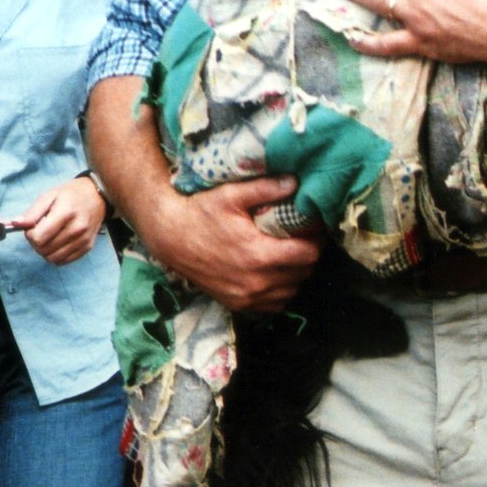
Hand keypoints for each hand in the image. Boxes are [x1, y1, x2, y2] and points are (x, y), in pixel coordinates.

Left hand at [13, 174, 106, 266]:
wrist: (98, 196)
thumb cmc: (71, 194)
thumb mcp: (49, 196)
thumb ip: (32, 212)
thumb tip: (15, 224)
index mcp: (65, 213)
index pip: (38, 238)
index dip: (30, 234)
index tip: (34, 226)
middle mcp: (77, 229)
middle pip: (44, 250)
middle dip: (36, 243)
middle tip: (41, 231)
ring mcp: (83, 239)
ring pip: (53, 259)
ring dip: (45, 251)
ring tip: (49, 237)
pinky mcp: (87, 247)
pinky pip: (64, 261)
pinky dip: (56, 255)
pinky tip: (58, 243)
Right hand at [138, 173, 322, 313]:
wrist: (169, 238)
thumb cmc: (200, 213)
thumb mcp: (232, 195)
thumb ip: (266, 188)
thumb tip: (296, 182)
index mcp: (258, 255)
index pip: (308, 254)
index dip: (316, 239)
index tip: (315, 227)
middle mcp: (255, 282)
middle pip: (303, 273)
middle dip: (309, 254)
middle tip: (305, 237)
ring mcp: (246, 297)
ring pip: (291, 291)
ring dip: (297, 274)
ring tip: (292, 253)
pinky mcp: (237, 304)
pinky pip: (273, 305)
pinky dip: (281, 291)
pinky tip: (276, 273)